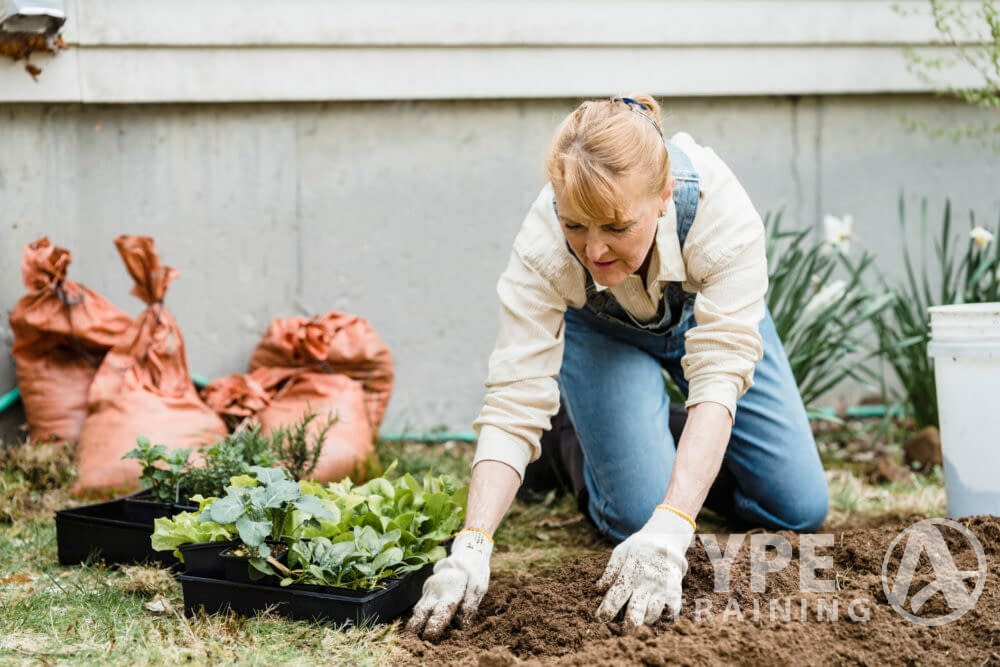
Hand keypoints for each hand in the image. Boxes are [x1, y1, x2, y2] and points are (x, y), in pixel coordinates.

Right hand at [406, 528, 492, 638]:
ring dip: (414, 623)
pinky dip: (417, 617)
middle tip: (410, 641)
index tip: (429, 637)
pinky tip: (415, 628)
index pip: (441, 611)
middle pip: (422, 611)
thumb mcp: (479, 587)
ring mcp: (429, 589)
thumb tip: (462, 625)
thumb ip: (470, 605)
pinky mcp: (426, 590)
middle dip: (416, 626)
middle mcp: (436, 590)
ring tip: (409, 638)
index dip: (434, 625)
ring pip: (418, 608)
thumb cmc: (474, 573)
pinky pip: (419, 605)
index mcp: (450, 590)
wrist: (464, 556)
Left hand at [595, 507, 693, 630]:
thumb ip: (610, 571)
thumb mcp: (621, 552)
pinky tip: (656, 616)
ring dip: (643, 621)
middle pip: (635, 612)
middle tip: (622, 631)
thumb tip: (598, 589)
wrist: (667, 539)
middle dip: (626, 626)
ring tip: (638, 621)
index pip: (616, 596)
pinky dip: (663, 618)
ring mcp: (662, 588)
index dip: (607, 610)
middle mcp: (647, 583)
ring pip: (652, 615)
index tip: (600, 619)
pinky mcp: (675, 592)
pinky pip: (671, 612)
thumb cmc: (640, 547)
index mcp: (631, 572)